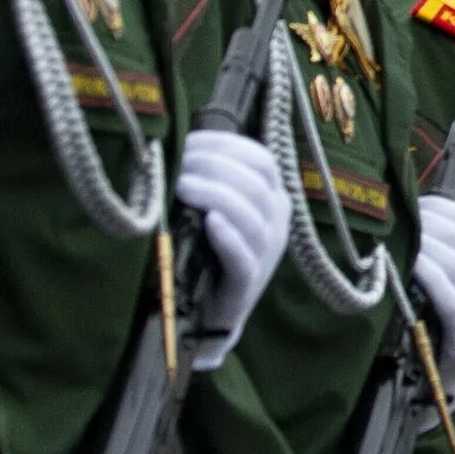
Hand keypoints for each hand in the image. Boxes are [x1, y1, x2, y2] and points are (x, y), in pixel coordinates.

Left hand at [177, 129, 289, 371]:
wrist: (211, 311)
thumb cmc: (208, 250)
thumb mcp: (219, 209)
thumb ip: (212, 180)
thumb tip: (177, 144)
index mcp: (273, 198)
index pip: (261, 159)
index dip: (226, 146)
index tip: (189, 142)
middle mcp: (277, 221)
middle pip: (254, 182)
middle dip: (213, 167)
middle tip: (177, 168)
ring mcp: (266, 251)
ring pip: (251, 214)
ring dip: (215, 194)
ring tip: (182, 188)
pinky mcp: (247, 280)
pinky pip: (244, 254)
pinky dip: (228, 235)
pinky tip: (209, 222)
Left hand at [412, 193, 454, 409]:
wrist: (447, 383)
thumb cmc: (439, 328)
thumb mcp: (447, 286)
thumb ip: (437, 255)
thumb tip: (402, 215)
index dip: (438, 207)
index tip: (406, 206)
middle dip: (420, 223)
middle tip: (388, 223)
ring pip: (454, 259)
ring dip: (418, 244)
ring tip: (391, 240)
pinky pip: (448, 290)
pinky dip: (424, 271)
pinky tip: (404, 263)